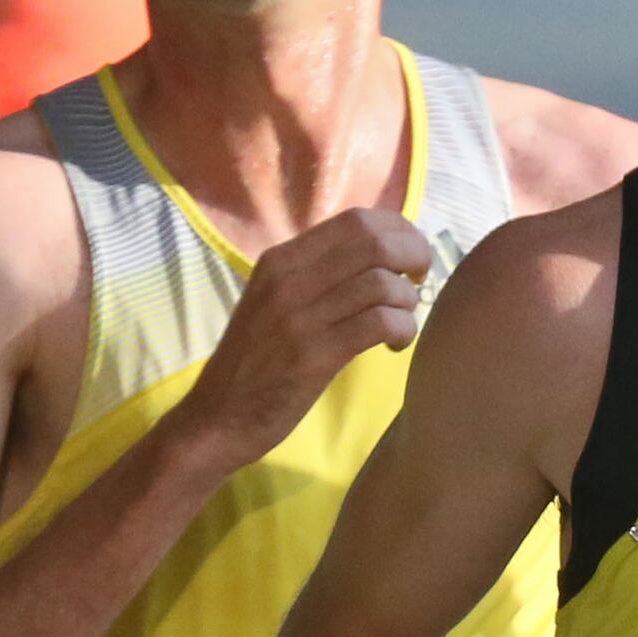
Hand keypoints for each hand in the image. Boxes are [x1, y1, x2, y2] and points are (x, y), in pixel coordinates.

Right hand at [171, 209, 434, 466]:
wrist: (217, 416)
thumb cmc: (256, 362)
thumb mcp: (277, 302)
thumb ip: (319, 276)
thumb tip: (380, 257)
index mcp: (281, 258)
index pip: (357, 220)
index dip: (399, 232)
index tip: (410, 258)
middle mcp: (288, 277)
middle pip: (375, 243)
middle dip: (415, 258)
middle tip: (419, 284)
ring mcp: (299, 315)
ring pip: (383, 284)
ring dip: (408, 303)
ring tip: (401, 324)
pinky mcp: (313, 354)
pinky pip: (380, 323)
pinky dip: (403, 330)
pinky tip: (395, 346)